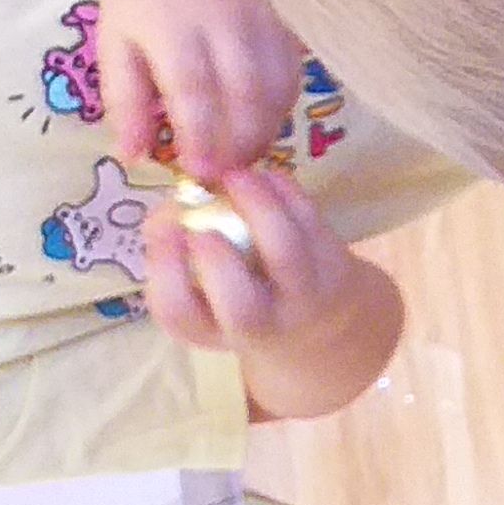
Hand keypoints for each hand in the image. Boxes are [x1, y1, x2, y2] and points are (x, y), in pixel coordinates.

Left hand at [99, 0, 301, 178]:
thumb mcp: (115, 45)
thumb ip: (125, 102)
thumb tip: (135, 156)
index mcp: (174, 32)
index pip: (194, 93)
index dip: (201, 137)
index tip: (199, 172)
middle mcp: (224, 26)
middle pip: (246, 94)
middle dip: (240, 142)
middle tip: (229, 175)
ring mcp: (261, 21)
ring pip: (278, 86)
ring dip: (267, 129)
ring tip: (248, 156)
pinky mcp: (283, 19)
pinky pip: (294, 70)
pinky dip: (284, 104)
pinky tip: (267, 122)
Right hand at [144, 169, 396, 419]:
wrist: (323, 319)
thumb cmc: (242, 296)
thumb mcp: (203, 293)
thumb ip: (176, 252)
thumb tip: (166, 209)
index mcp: (212, 328)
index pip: (178, 314)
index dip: (166, 273)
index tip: (168, 232)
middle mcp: (261, 324)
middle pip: (241, 307)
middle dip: (215, 260)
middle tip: (200, 223)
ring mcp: (304, 295)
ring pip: (286, 253)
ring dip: (257, 206)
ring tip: (233, 176)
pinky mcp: (337, 264)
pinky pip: (312, 222)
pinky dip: (287, 192)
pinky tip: (265, 176)